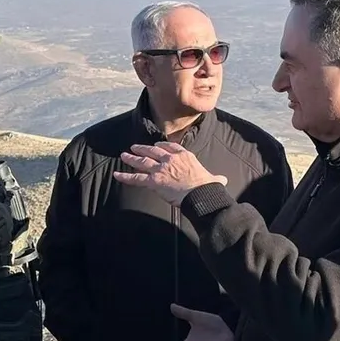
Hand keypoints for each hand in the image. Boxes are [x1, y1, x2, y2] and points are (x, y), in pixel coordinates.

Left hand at [113, 142, 227, 204]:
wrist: (201, 194)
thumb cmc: (208, 187)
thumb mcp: (213, 179)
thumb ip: (216, 178)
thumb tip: (223, 181)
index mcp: (184, 156)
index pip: (170, 147)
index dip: (162, 146)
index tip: (156, 146)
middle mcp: (170, 159)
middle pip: (153, 151)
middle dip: (143, 149)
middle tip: (135, 147)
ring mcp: (161, 169)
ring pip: (142, 161)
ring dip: (131, 158)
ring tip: (124, 155)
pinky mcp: (154, 181)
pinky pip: (136, 178)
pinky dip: (125, 176)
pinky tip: (116, 174)